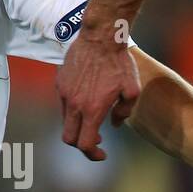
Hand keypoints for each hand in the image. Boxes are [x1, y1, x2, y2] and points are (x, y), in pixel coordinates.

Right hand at [57, 34, 141, 160]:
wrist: (101, 36)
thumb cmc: (120, 63)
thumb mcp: (132, 91)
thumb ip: (124, 112)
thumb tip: (114, 124)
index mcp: (92, 110)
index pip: (84, 144)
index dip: (93, 154)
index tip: (103, 154)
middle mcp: (74, 104)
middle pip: (69, 138)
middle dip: (82, 145)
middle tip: (98, 140)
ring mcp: (64, 92)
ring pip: (66, 120)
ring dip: (78, 126)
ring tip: (94, 118)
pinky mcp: (60, 81)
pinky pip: (63, 102)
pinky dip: (73, 109)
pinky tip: (87, 99)